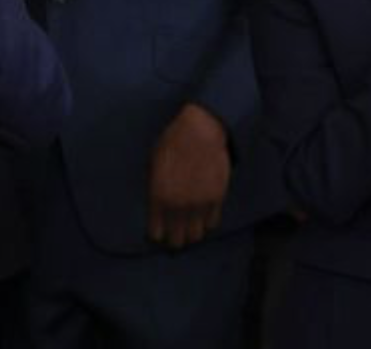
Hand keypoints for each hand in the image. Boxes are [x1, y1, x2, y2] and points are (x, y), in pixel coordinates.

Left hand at [147, 103, 230, 248]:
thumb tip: (156, 204)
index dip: (157, 233)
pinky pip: (212, 223)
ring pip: (196, 235)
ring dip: (192, 232)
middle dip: (174, 238)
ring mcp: (199, 204)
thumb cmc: (173, 141)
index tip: (159, 230)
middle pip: (177, 240)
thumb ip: (154, 187)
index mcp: (159, 197)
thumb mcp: (154, 163)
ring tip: (190, 225)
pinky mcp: (217, 198)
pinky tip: (203, 214)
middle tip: (175, 232)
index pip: (156, 233)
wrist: (201, 130)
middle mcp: (178, 205)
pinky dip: (207, 222)